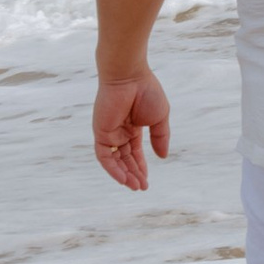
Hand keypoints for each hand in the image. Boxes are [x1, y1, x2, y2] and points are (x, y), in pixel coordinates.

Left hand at [94, 69, 171, 189]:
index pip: (134, 152)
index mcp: (132, 127)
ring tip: (136, 186)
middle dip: (133, 174)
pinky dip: (113, 169)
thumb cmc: (146, 92)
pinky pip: (105, 156)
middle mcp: (119, 131)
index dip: (140, 167)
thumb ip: (160, 137)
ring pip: (114, 160)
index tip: (147, 180)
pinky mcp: (101, 132)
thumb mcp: (160, 118)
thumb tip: (162, 156)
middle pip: (124, 159)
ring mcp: (109, 132)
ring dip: (124, 174)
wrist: (129, 76)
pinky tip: (124, 178)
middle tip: (142, 187)